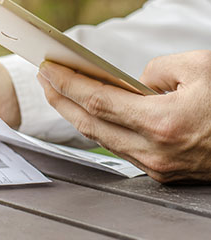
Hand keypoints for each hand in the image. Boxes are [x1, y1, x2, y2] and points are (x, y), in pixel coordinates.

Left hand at [37, 50, 210, 182]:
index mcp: (163, 123)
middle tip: (44, 78)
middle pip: (90, 124)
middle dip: (60, 99)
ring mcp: (159, 166)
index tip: (47, 68)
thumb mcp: (200, 68)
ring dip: (76, 114)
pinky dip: (100, 128)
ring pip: (102, 139)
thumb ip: (157, 70)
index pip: (97, 101)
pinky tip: (90, 113)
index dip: (67, 83)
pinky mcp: (164, 172)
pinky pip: (120, 147)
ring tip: (60, 92)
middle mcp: (156, 151)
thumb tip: (132, 81)